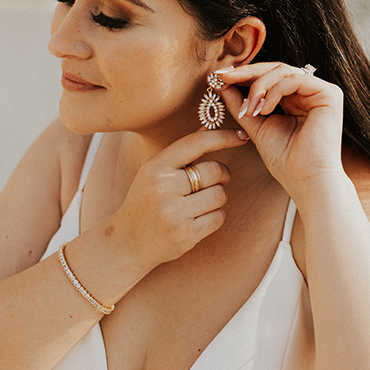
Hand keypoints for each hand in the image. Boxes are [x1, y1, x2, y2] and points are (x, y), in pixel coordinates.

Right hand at [110, 128, 248, 273]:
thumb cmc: (146, 201)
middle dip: (222, 175)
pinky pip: (219, 217)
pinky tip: (199, 219)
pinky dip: (215, 216)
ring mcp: (173, 213)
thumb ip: (181, 151)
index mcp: (155, 167)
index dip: (223, 137)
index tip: (241, 136)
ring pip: (220, 195)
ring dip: (217, 197)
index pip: (196, 143)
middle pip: (215, 171)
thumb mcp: (154, 172)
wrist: (128, 242)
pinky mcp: (185, 234)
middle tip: (215, 181)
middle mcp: (162, 188)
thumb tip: (208, 126)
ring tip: (201, 202)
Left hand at [219, 63, 344, 199]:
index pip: (269, 77)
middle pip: (275, 68)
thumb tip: (221, 83)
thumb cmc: (286, 161)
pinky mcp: (329, 94)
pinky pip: (295, 79)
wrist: (306, 181)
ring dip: (259, 86)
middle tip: (223, 77)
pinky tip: (265, 109)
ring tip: (249, 109)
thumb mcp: (256, 125)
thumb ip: (241, 104)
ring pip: (283, 71)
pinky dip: (275, 91)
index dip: (244, 75)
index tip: (219, 76)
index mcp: (296, 100)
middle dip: (247, 72)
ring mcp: (321, 92)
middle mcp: (310, 92)